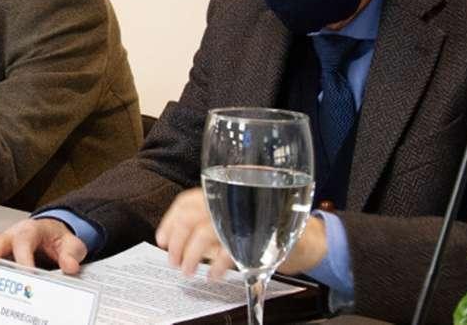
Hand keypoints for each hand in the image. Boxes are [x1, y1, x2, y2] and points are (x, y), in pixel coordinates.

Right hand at [0, 217, 87, 274]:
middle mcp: (11, 237)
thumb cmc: (56, 239)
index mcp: (29, 230)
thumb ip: (71, 254)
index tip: (27, 274)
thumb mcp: (70, 243)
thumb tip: (70, 265)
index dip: (23, 258)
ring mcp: (1, 248)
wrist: (51, 235)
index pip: (23, 241)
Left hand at [155, 188, 327, 278]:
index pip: (188, 201)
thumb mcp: (234, 220)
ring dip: (192, 254)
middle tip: (172, 260)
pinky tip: (214, 274)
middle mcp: (232, 199)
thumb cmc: (264, 228)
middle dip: (177, 241)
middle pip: (193, 214)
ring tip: (188, 271)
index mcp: (223, 193)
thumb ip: (210, 221)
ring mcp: (246, 215)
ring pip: (207, 230)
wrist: (305, 238)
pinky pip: (231, 248)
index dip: (171, 221)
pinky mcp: (260, 234)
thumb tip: (176, 239)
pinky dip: (218, 263)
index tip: (162, 239)